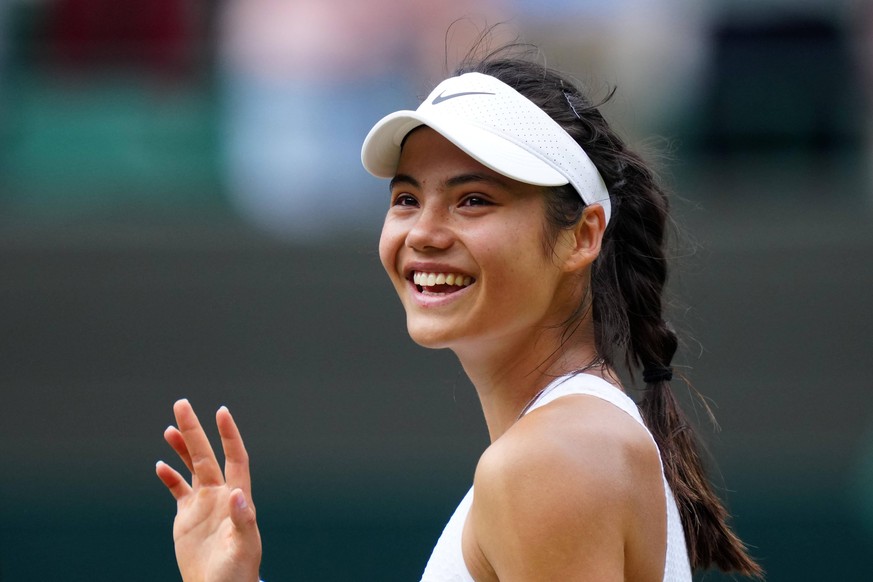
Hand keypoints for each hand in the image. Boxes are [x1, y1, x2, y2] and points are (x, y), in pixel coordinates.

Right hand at [156, 400, 261, 581]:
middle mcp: (221, 495)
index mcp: (238, 498)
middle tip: (181, 404)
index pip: (235, 458)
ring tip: (170, 427)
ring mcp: (203, 504)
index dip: (229, 435)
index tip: (221, 412)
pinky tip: (161, 465)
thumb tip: (237, 494)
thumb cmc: (238, 572)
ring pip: (192, 468)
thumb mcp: (244, 546)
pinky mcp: (187, 517)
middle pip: (207, 456)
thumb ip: (243, 520)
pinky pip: (178, 490)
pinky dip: (169, 477)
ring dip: (182, 448)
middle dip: (195, 431)